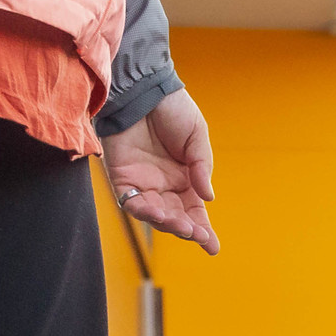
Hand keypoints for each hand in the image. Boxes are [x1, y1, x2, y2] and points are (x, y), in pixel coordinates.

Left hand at [103, 89, 218, 253]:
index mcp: (185, 180)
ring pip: (154, 215)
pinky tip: (158, 213)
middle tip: (197, 233)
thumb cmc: (172, 109)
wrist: (143, 88)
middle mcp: (164, 187)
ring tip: (180, 225)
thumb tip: (209, 198)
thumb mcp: (198, 137)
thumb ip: (202, 167)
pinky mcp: (121, 178)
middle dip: (187, 229)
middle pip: (175, 218)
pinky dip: (143, 211)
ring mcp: (142, 184)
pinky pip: (131, 202)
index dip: (203, 231)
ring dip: (167, 223)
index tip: (213, 247)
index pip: (194, 212)